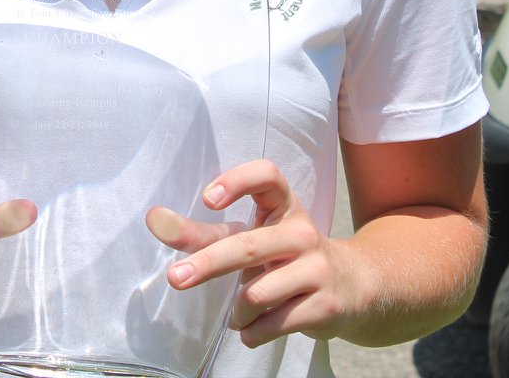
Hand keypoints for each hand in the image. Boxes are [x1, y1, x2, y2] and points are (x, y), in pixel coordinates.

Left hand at [148, 159, 364, 348]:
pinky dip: (253, 332)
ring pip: (257, 293)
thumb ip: (204, 233)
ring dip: (236, 312)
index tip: (208, 199)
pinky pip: (275, 322)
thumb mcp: (252, 237)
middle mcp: (303, 231)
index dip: (238, 180)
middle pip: (248, 245)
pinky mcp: (326, 305)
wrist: (355, 286)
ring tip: (237, 316)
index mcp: (284, 206)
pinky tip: (251, 331)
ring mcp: (318, 268)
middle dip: (207, 264)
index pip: (267, 176)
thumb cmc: (286, 256)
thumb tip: (153, 219)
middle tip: (175, 278)